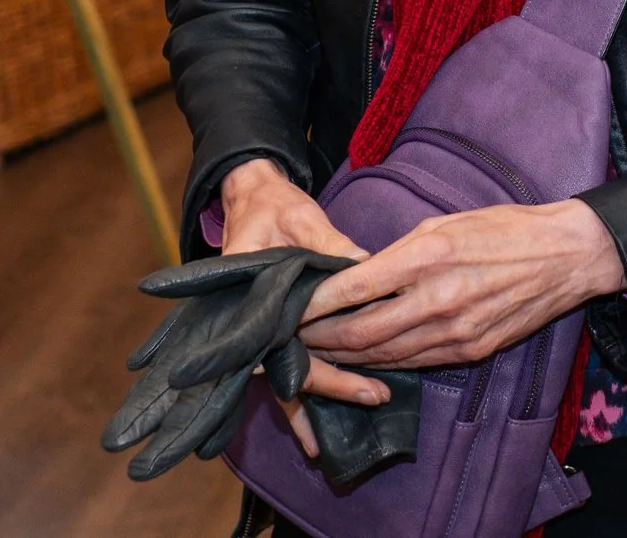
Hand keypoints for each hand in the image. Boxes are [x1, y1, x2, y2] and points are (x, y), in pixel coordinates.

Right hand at [215, 159, 386, 453]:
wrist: (249, 199)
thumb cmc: (273, 208)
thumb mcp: (300, 219)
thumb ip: (328, 244)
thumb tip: (365, 264)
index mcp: (252, 302)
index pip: (293, 354)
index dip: (331, 377)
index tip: (369, 388)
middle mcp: (250, 324)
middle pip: (289, 374)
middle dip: (332, 391)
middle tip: (377, 398)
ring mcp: (258, 328)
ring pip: (284, 377)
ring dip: (313, 403)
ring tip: (344, 426)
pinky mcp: (271, 325)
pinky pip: (288, 361)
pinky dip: (307, 383)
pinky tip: (327, 408)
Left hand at [297, 201, 625, 370]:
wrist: (566, 257)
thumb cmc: (505, 228)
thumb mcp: (444, 224)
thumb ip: (398, 254)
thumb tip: (358, 276)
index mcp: (428, 257)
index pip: (354, 288)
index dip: (315, 303)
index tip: (289, 305)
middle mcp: (438, 299)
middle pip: (360, 332)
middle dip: (320, 338)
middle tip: (292, 336)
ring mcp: (456, 332)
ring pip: (384, 356)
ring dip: (346, 356)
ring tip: (318, 350)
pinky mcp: (471, 352)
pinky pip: (415, 363)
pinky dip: (383, 363)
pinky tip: (364, 358)